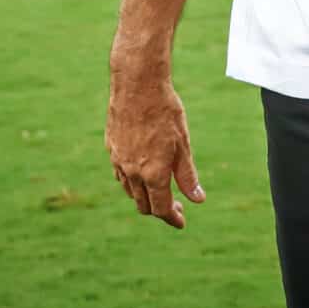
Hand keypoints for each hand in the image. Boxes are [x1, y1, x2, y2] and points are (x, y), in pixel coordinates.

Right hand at [105, 51, 204, 228]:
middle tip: (176, 206)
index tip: (182, 222)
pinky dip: (132, 181)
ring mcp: (118, 161)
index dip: (172, 218)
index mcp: (152, 174)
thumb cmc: (165, 111)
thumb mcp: (183, 144)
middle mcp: (132, 172)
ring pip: (130, 191)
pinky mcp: (111, 148)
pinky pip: (120, 174)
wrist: (137, 85)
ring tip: (160, 190)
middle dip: (159, 210)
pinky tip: (141, 172)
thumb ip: (188, 175)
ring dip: (144, 196)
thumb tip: (197, 199)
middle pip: (143, 205)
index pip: (161, 209)